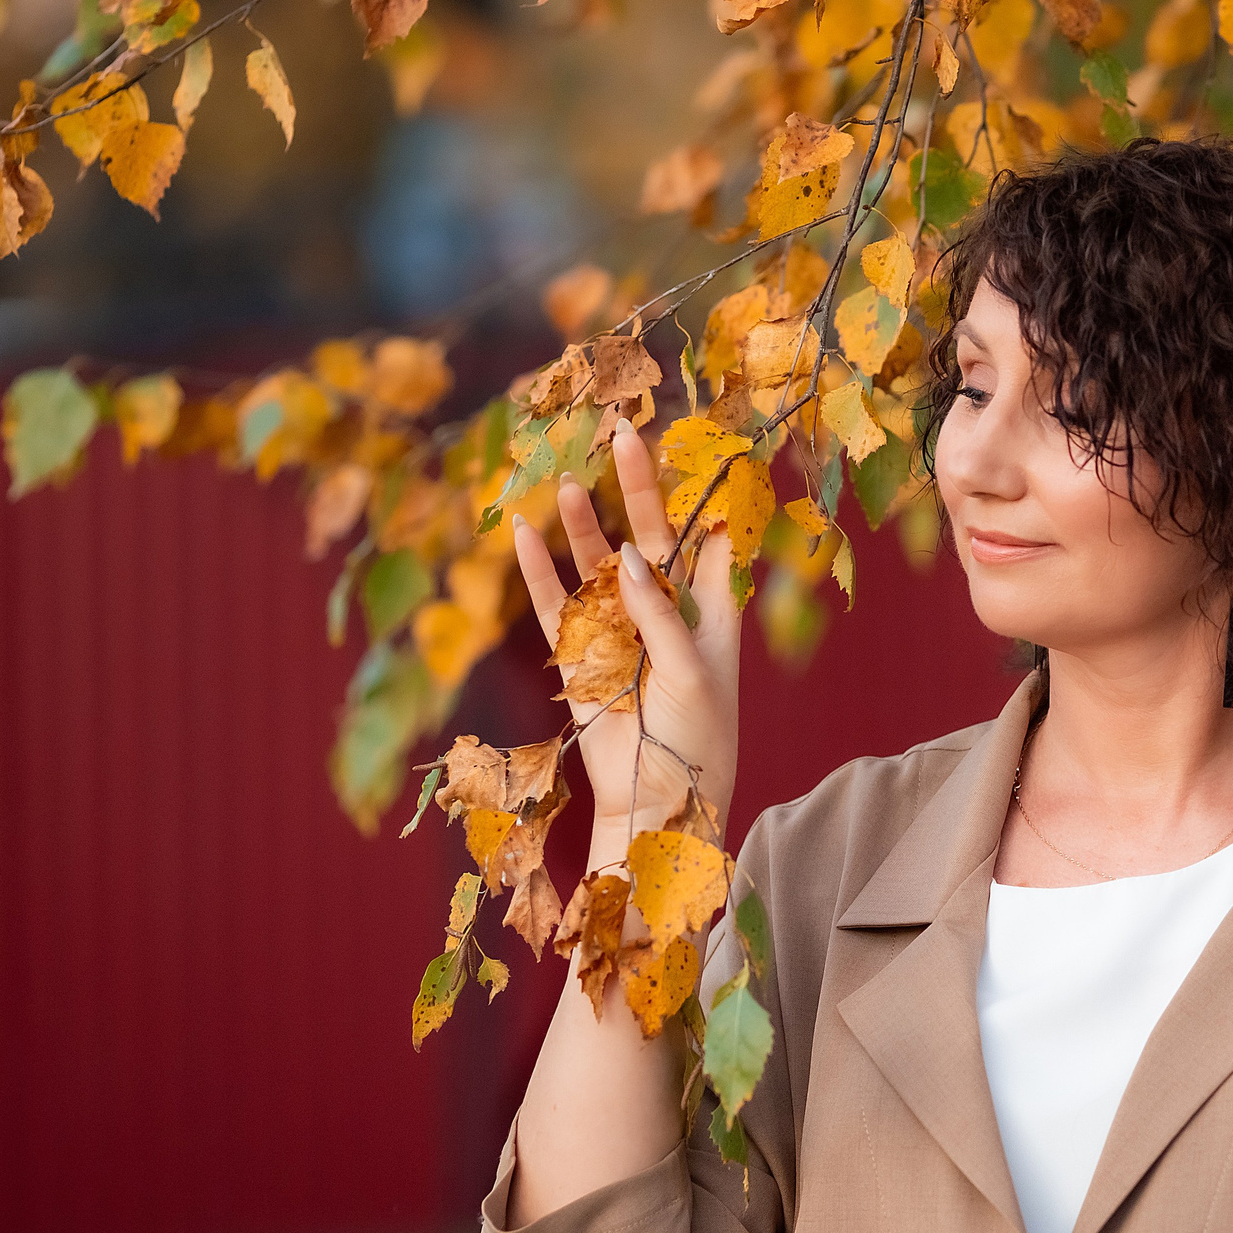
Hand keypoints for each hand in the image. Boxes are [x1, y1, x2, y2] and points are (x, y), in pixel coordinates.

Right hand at [510, 418, 741, 831]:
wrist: (658, 799)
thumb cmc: (697, 737)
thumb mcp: (693, 671)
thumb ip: (661, 614)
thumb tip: (629, 558)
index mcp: (711, 609)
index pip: (710, 539)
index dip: (706, 494)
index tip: (702, 442)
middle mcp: (664, 608)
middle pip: (649, 534)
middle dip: (635, 485)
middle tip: (621, 432)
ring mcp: (617, 627)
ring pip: (596, 562)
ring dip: (582, 524)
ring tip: (569, 480)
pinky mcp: (578, 653)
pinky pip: (553, 604)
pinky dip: (537, 570)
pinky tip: (522, 532)